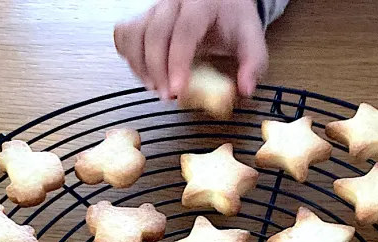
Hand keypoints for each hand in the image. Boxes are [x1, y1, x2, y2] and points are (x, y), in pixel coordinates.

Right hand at [114, 0, 267, 99]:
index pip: (183, 31)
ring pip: (134, 34)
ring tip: (154, 88)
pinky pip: (125, 34)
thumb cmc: (232, 21)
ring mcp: (154, 8)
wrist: (221, 1)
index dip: (177, 62)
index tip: (178, 90)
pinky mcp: (143, 18)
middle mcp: (173, 1)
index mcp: (201, 3)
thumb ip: (253, 64)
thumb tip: (245, 89)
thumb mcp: (250, 39)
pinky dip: (128, 56)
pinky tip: (143, 73)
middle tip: (167, 96)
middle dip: (157, 70)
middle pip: (154, 33)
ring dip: (140, 66)